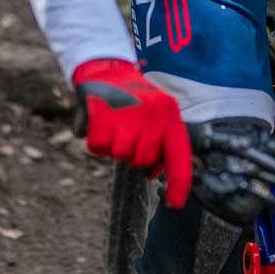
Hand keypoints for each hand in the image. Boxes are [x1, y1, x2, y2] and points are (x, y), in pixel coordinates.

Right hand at [73, 59, 192, 207]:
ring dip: (112, 146)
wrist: (106, 69)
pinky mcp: (101, 114)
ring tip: (113, 125)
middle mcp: (152, 114)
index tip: (174, 204)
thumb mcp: (156, 116)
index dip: (178, 184)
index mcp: (170, 115)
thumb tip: (154, 174)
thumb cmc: (133, 100)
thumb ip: (160, 143)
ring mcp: (127, 114)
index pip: (179, 157)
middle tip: (127, 132)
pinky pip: (97, 148)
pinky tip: (98, 123)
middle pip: (142, 160)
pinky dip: (94, 141)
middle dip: (133, 154)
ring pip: (119, 155)